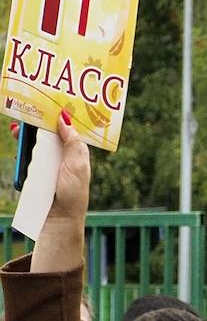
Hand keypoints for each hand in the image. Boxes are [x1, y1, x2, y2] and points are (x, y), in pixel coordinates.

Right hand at [22, 112, 90, 272]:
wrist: (58, 220)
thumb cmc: (73, 194)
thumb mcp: (77, 166)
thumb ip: (72, 143)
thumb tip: (64, 118)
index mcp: (76, 152)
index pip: (67, 128)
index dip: (59, 115)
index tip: (49, 100)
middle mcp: (62, 156)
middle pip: (48, 132)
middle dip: (38, 121)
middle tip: (27, 109)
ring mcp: (48, 164)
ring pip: (35, 142)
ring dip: (26, 133)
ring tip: (17, 127)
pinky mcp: (36, 172)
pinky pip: (26, 155)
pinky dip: (20, 146)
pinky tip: (16, 139)